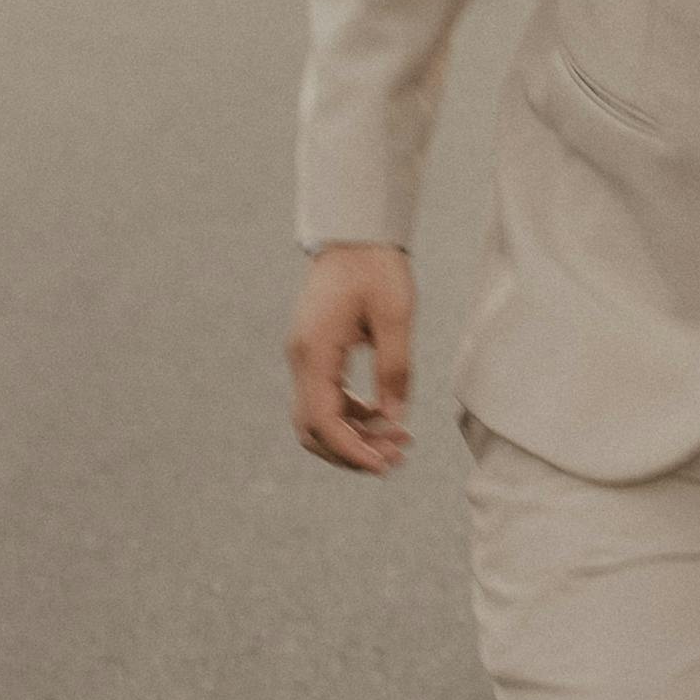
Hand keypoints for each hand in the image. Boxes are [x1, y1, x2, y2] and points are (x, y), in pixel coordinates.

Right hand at [289, 240, 418, 471]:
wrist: (355, 235)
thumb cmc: (376, 267)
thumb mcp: (396, 316)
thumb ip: (395, 369)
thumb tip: (395, 419)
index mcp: (314, 351)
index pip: (322, 419)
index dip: (351, 449)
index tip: (384, 465)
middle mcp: (301, 359)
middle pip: (313, 429)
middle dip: (351, 451)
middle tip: (396, 458)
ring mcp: (306, 358)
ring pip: (319, 418)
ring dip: (354, 436)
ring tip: (398, 442)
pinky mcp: (316, 355)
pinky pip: (326, 400)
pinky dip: (352, 417)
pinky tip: (383, 418)